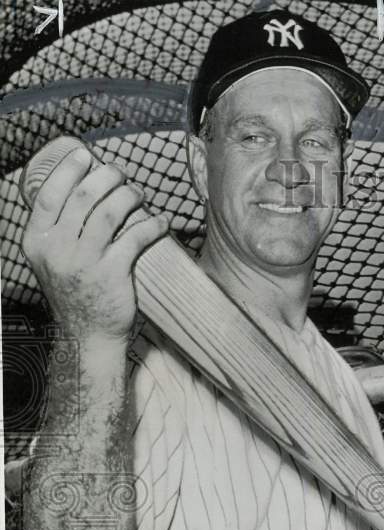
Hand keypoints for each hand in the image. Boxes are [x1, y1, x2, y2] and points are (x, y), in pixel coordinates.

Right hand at [22, 147, 167, 343]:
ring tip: (139, 194)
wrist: (87, 334)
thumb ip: (59, 229)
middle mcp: (57, 249)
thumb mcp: (52, 259)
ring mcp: (84, 261)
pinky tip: (162, 221)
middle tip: (121, 174)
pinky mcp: (112, 273)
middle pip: (83, 197)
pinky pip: (136, 236)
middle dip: (107, 177)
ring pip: (110, 212)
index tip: (85, 155)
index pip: (49, 196)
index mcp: (36, 241)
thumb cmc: (75, 290)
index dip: (68, 171)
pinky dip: (153, 224)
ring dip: (130, 196)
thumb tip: (82, 188)